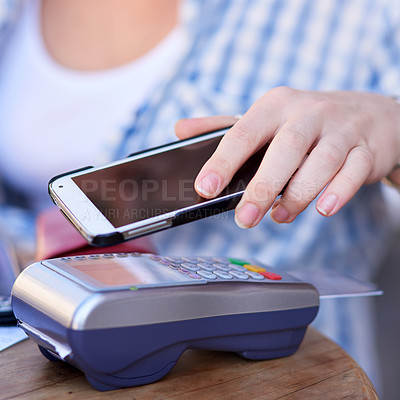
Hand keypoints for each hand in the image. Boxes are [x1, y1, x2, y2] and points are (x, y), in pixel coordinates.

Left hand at [175, 88, 399, 227]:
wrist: (366, 114)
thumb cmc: (303, 123)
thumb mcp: (265, 118)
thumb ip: (224, 128)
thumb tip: (180, 130)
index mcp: (275, 105)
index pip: (244, 132)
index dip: (223, 161)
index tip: (205, 188)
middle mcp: (309, 113)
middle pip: (285, 149)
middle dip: (263, 187)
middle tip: (244, 219)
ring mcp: (341, 130)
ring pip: (321, 162)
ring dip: (298, 195)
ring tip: (279, 217)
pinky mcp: (366, 150)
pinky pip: (354, 171)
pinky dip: (338, 192)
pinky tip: (322, 209)